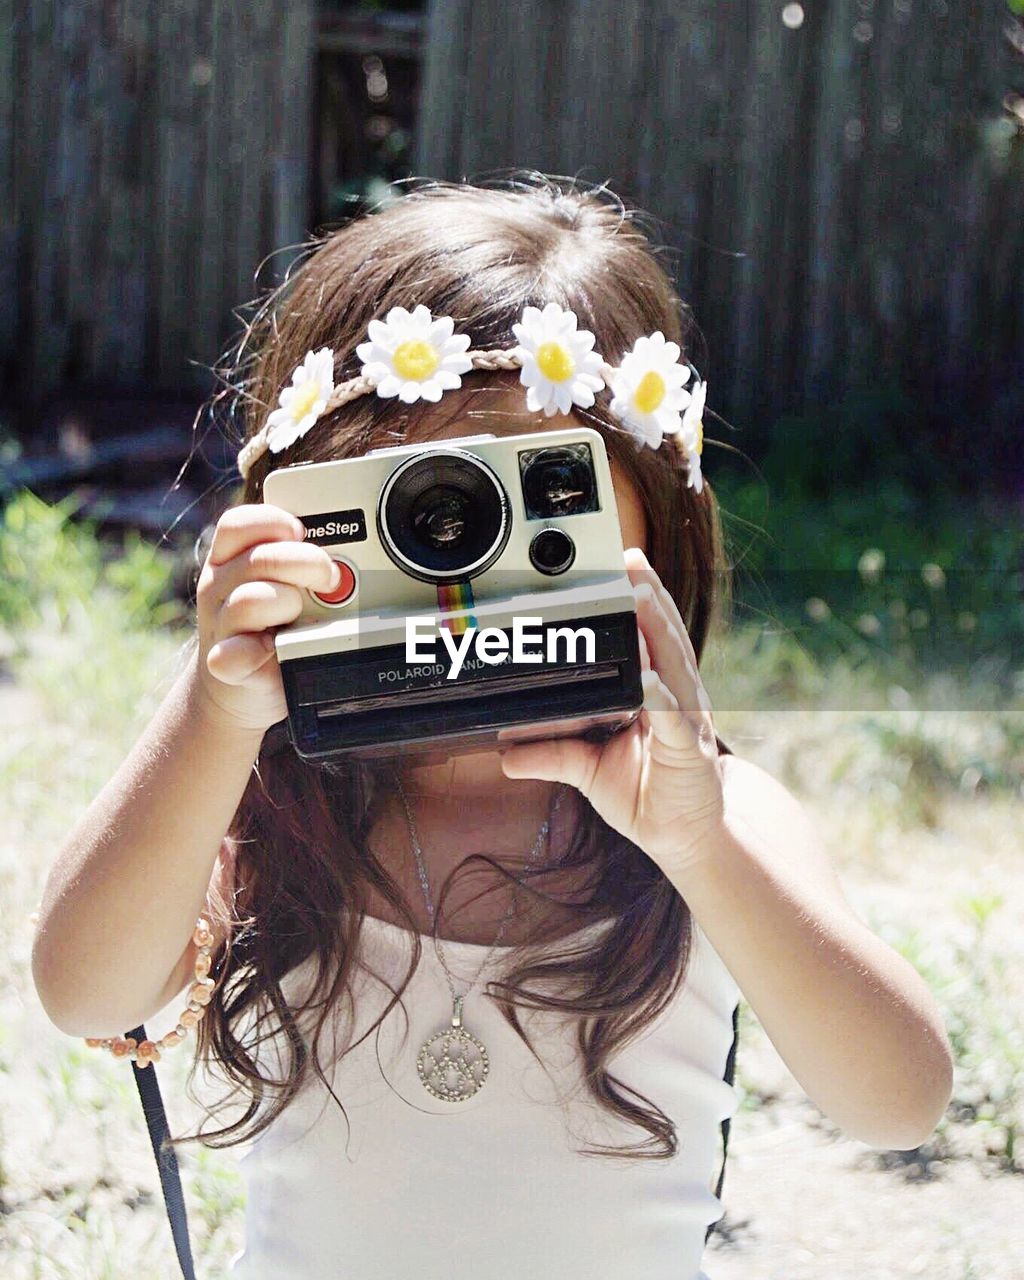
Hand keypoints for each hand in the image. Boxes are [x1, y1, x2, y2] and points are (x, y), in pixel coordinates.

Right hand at [193, 503, 340, 732]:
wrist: (243, 688)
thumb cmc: (274, 626)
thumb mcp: (287, 583)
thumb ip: (306, 561)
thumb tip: (352, 553)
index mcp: (232, 558)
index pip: (241, 523)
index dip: (276, 522)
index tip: (303, 534)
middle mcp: (221, 585)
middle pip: (258, 559)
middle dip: (307, 563)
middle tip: (331, 580)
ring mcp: (220, 624)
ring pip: (250, 601)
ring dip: (288, 605)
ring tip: (303, 619)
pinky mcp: (225, 664)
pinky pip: (234, 653)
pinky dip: (257, 652)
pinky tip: (273, 650)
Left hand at [500, 547, 725, 874]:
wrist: (687, 837)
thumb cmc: (647, 796)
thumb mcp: (588, 771)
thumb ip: (552, 755)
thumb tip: (505, 754)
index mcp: (655, 692)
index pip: (647, 637)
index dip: (634, 601)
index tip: (616, 567)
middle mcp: (674, 697)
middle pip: (663, 636)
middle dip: (647, 594)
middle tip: (628, 558)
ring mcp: (686, 720)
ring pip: (672, 664)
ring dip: (657, 628)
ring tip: (640, 593)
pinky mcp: (689, 751)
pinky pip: (674, 719)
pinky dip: (661, 699)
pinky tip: (648, 681)